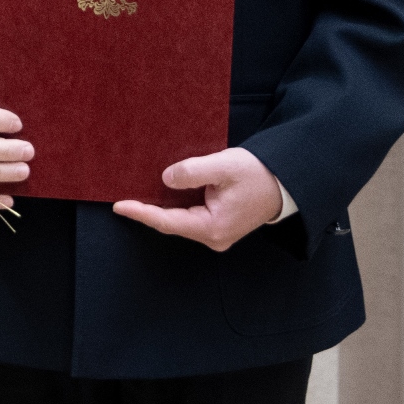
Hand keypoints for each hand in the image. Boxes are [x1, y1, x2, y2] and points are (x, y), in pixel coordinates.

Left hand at [113, 149, 281, 251]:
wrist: (284, 183)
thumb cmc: (258, 174)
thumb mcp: (224, 166)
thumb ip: (194, 171)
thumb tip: (166, 178)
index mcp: (213, 227)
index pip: (167, 222)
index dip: (141, 213)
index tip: (119, 205)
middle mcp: (212, 236)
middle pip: (171, 223)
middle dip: (147, 210)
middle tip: (122, 197)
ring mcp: (215, 233)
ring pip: (179, 220)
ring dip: (160, 207)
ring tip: (136, 192)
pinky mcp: (217, 225)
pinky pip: (189, 216)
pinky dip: (174, 205)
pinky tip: (161, 192)